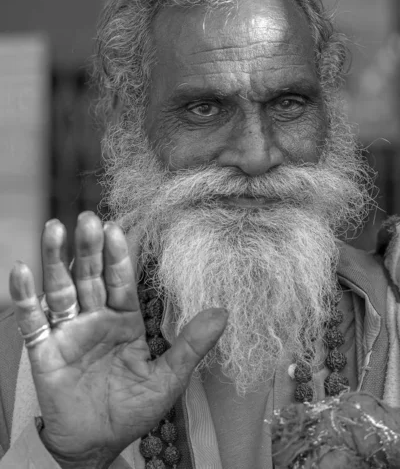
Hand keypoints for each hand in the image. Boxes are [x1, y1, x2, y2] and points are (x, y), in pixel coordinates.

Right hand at [9, 212, 227, 467]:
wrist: (96, 445)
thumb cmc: (132, 411)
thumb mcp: (167, 378)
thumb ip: (191, 345)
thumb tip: (223, 313)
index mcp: (125, 321)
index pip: (121, 281)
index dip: (118, 255)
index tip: (116, 228)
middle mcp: (95, 318)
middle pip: (90, 276)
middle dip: (89, 248)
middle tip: (88, 219)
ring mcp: (68, 332)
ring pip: (61, 288)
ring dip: (56, 260)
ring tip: (55, 228)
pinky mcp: (45, 350)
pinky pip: (33, 320)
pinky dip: (25, 296)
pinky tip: (22, 271)